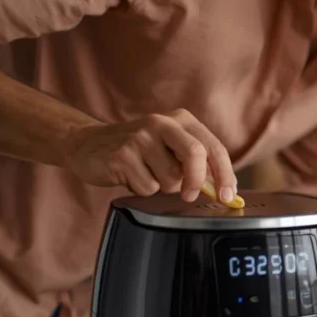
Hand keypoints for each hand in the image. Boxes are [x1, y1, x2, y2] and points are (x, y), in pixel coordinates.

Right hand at [62, 109, 236, 202]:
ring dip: (162, 187)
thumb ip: (196, 163)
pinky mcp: (121, 155)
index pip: (213, 147)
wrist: (88, 144)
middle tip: (190, 195)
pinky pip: (147, 187)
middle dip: (196, 181)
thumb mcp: (170, 148)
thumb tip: (223, 190)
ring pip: (171, 178)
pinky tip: (131, 176)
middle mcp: (162, 123)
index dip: (225, 174)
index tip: (228, 196)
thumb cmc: (138, 151)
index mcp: (181, 120)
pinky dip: (143, 190)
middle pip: (195, 154)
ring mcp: (140, 137)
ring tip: (147, 174)